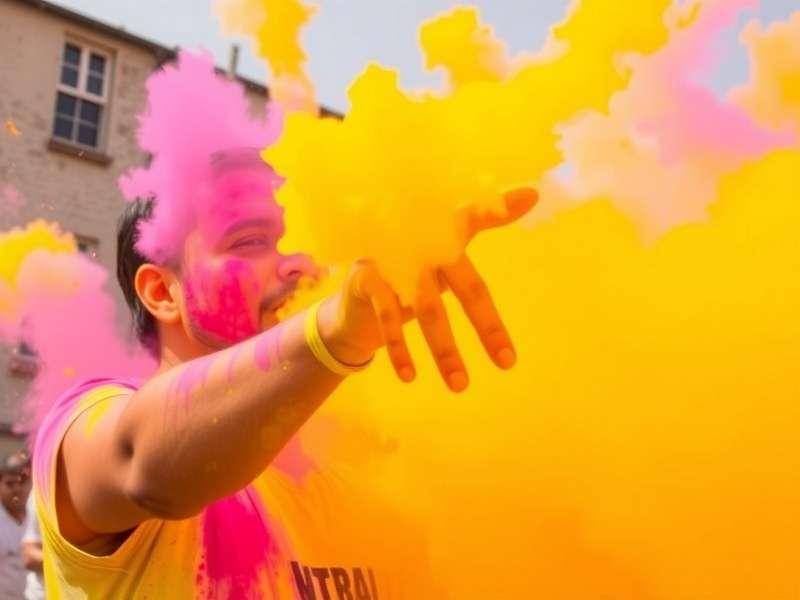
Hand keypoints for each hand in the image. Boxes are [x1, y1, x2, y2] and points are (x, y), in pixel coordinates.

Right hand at [318, 187, 536, 391]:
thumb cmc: (411, 268)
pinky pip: (388, 318)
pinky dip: (400, 349)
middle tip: (507, 362)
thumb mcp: (447, 251)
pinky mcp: (369, 278)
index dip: (500, 209)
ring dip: (444, 350)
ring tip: (459, 384)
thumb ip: (485, 222)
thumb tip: (534, 191)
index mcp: (445, 231)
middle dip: (486, 326)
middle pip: (464, 284)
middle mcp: (421, 239)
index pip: (477, 216)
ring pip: (428, 309)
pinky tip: (410, 375)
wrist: (354, 288)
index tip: (529, 196)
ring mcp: (393, 258)